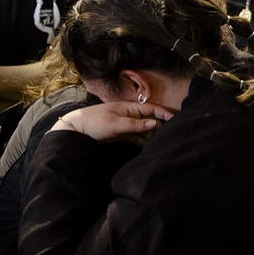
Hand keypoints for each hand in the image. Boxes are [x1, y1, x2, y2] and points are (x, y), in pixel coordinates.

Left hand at [53, 100, 172, 142]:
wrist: (78, 129)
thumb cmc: (96, 122)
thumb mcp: (117, 124)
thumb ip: (136, 124)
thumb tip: (155, 123)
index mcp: (129, 108)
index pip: (151, 109)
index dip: (164, 113)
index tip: (175, 118)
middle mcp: (130, 115)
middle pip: (149, 119)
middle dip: (160, 126)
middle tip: (171, 135)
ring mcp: (126, 124)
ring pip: (144, 129)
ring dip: (152, 135)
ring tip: (162, 143)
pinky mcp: (122, 134)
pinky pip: (137, 137)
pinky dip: (143, 141)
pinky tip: (149, 146)